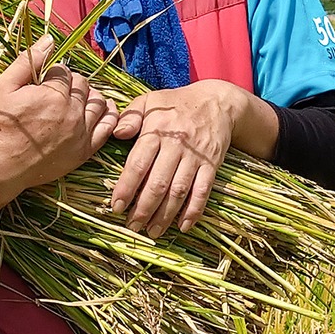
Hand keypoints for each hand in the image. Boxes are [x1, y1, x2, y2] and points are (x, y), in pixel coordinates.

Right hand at [0, 36, 118, 215]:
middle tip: (59, 90)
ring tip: (78, 98)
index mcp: (53, 94)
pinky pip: (107, 128)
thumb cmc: (0, 125)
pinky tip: (105, 109)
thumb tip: (48, 39)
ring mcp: (80, 132)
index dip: (54, 74)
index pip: (64, 72)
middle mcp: (71, 112)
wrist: (1, 165)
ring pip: (98, 103)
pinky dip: (110, 115)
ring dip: (91, 95)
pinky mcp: (84, 150)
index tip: (46, 81)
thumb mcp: (4, 87)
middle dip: (72, 83)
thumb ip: (27, 62)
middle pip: (83, 85)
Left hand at [108, 80, 278, 238]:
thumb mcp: (150, 101)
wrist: (217, 102)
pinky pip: (203, 191)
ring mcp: (196, 157)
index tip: (117, 206)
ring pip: (179, 191)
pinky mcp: (212, 165)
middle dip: (144, 208)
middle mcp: (176, 145)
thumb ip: (130, 116)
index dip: (126, 187)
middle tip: (133, 226)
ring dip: (165, 215)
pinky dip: (194, 211)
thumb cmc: (176, 104)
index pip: (138, 163)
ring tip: (153, 231)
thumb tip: (116, 133)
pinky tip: (182, 226)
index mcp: (157, 130)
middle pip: (158, 182)